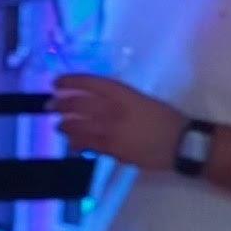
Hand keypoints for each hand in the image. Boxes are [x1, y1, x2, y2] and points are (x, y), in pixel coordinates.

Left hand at [51, 76, 185, 170]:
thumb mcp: (142, 100)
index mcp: (125, 93)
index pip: (92, 83)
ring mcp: (111, 130)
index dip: (71, 81)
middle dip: (60, 104)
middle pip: (78, 104)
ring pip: (78, 126)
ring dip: (64, 125)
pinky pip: (86, 145)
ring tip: (59, 126)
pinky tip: (72, 144)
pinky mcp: (112, 149)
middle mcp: (114, 109)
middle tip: (49, 105)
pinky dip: (76, 144)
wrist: (182, 142)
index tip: (56, 81)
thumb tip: (96, 103)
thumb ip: (119, 99)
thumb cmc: (165, 118)